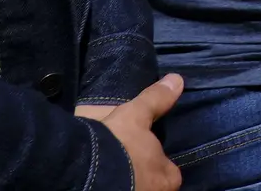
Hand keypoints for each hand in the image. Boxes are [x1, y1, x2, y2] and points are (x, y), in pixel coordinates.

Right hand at [93, 74, 183, 190]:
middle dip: (142, 175)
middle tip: (126, 164)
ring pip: (137, 189)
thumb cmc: (118, 145)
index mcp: (168, 179)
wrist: (83, 174)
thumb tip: (177, 79)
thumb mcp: (136, 115)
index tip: (142, 154)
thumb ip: (156, 99)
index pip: (169, 171)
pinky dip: (109, 186)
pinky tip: (99, 179)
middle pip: (153, 185)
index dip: (156, 162)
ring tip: (112, 172)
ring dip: (127, 182)